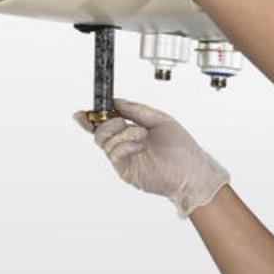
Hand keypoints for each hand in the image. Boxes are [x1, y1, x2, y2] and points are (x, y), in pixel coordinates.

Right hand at [73, 98, 230, 218]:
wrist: (191, 170)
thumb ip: (137, 110)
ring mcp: (125, 158)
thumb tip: (116, 102)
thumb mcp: (159, 119)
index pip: (106, 124)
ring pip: (106, 142)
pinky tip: (139, 146)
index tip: (82, 113)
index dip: (91, 118)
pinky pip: (114, 155)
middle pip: (100, 132)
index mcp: (132, 131)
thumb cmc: (181, 147)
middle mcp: (126, 145)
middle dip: (107, 123)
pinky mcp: (126, 171)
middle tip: (121, 121)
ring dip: (123, 134)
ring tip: (142, 135)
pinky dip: (125, 146)